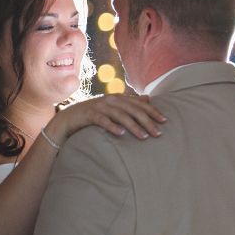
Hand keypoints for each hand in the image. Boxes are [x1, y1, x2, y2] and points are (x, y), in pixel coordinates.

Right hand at [51, 93, 166, 141]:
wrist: (69, 118)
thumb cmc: (95, 114)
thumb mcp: (114, 107)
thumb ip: (130, 103)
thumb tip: (148, 98)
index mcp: (119, 98)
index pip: (140, 104)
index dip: (153, 111)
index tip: (165, 121)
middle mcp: (111, 100)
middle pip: (133, 110)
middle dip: (147, 121)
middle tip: (158, 133)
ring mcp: (100, 106)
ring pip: (121, 116)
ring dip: (133, 126)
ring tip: (144, 136)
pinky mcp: (89, 114)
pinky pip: (102, 120)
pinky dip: (112, 126)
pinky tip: (121, 134)